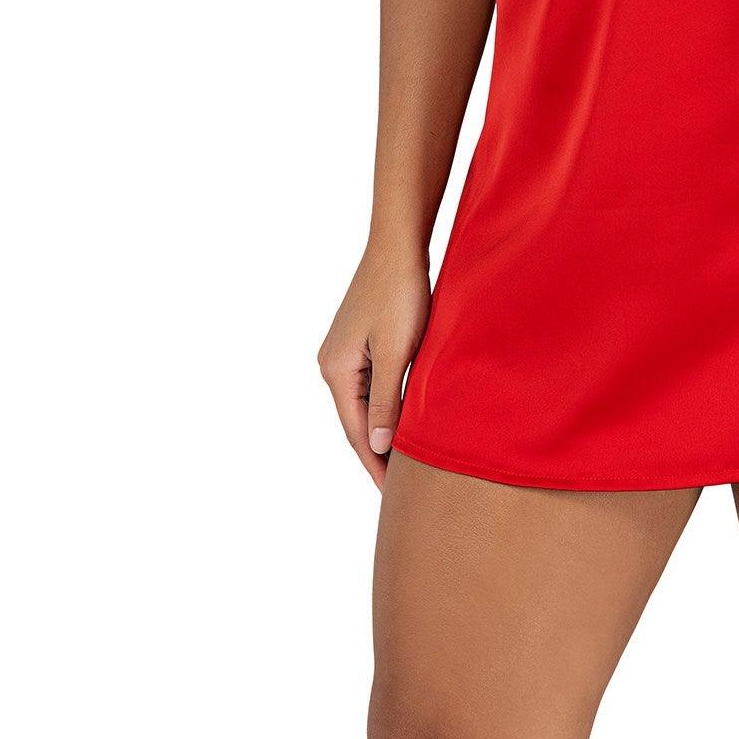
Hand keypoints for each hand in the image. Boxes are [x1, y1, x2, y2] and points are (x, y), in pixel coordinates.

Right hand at [317, 243, 431, 489]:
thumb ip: (387, 400)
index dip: (376, 463)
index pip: (357, 431)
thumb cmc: (400, 294)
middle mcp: (333, 363)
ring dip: (384, 429)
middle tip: (400, 489)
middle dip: (378, 453)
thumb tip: (379, 446)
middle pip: (357, 420)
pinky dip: (387, 405)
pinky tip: (403, 419)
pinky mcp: (361, 340)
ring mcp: (345, 351)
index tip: (393, 494)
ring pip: (366, 403)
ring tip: (405, 462)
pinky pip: (372, 384)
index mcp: (336, 370)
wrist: (399, 245)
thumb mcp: (396, 352)